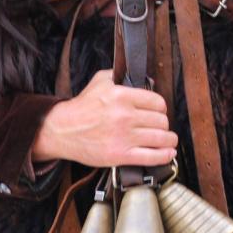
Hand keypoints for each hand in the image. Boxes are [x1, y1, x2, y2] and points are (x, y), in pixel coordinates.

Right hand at [32, 69, 177, 166]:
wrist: (62, 130)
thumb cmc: (81, 108)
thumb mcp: (100, 81)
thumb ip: (121, 76)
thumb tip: (142, 79)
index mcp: (122, 96)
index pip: (157, 102)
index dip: (161, 107)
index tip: (159, 111)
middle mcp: (125, 116)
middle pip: (161, 121)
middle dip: (163, 124)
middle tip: (160, 126)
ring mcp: (123, 137)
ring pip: (161, 138)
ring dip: (169, 140)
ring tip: (168, 140)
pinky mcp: (120, 155)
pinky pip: (152, 156)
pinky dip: (164, 155)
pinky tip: (168, 153)